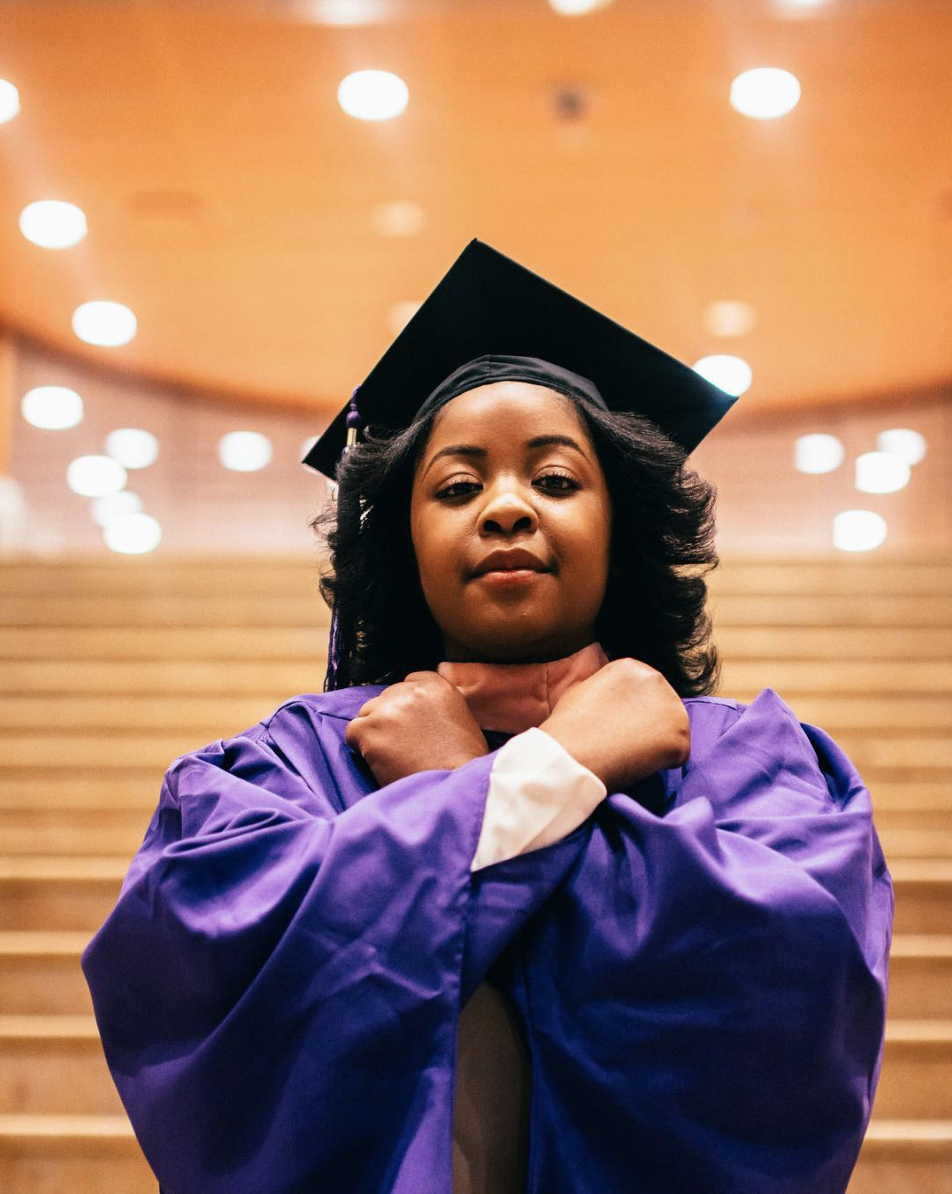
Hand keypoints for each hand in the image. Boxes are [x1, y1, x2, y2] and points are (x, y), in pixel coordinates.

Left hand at [345, 671, 489, 787]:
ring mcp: (388, 709)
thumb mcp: (462, 721)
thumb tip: (418, 713)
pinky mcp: (369, 729)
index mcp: (436, 686)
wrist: (453, 788)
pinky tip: (381, 762)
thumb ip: (437, 707)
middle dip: (390, 719)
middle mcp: (410, 692)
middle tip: (402, 746)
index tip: (411, 725)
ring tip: (393, 756)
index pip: (408, 684)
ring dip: (376, 732)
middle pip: (386, 698)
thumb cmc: (462, 764)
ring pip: (367, 714)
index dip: (407, 706)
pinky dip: (362, 747)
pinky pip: (353, 732)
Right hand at [539, 658, 689, 791]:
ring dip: (657, 744)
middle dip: (649, 725)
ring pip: (673, 730)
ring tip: (630, 754)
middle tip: (627, 743)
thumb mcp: (583, 690)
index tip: (618, 725)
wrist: (573, 755)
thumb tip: (616, 700)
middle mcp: (657, 679)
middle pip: (662, 707)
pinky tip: (638, 763)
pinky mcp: (680, 736)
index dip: (632, 712)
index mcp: (631, 666)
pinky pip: (677, 754)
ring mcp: (672, 707)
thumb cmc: (570, 727)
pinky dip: (662, 763)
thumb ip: (607, 689)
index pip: (644, 690)